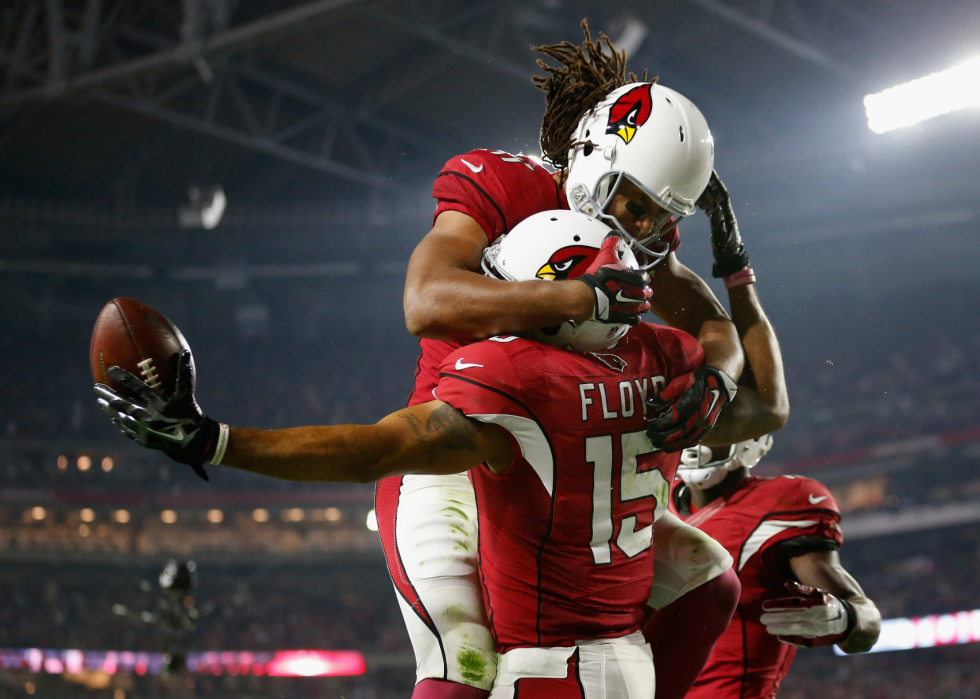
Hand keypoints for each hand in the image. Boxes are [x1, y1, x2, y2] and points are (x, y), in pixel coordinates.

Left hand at [94, 350, 216, 479]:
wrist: (193, 442)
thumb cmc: (191, 414)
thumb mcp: (187, 394)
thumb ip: (184, 373)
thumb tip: (185, 352)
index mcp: (157, 404)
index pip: (137, 388)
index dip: (123, 378)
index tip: (110, 370)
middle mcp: (147, 417)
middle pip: (122, 403)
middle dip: (108, 394)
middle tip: (96, 387)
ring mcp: (144, 430)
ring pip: (122, 417)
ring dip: (109, 409)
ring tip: (100, 402)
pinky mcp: (144, 440)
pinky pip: (128, 430)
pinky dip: (120, 423)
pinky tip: (114, 419)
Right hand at [578, 234, 651, 324]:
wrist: (589, 296)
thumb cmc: (599, 276)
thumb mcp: (605, 256)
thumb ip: (611, 244)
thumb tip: (615, 233)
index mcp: (636, 279)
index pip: (644, 277)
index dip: (642, 277)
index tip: (639, 277)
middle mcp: (637, 294)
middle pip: (646, 293)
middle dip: (644, 291)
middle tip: (640, 290)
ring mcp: (631, 307)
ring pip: (643, 307)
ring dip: (642, 304)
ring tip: (639, 303)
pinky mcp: (623, 317)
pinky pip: (633, 319)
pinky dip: (634, 318)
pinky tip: (633, 316)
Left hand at [645, 366, 737, 451]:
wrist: (719, 384)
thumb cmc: (696, 380)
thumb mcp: (679, 382)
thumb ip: (665, 394)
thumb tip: (650, 402)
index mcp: (690, 403)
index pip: (671, 420)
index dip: (658, 425)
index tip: (648, 426)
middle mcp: (698, 416)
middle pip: (677, 432)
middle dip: (661, 436)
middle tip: (649, 435)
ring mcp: (704, 424)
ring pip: (685, 440)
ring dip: (670, 444)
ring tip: (657, 443)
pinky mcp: (707, 428)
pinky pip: (694, 441)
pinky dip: (681, 445)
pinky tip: (672, 446)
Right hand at [696, 171, 749, 277]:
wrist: (731, 260)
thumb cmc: (727, 251)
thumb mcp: (722, 238)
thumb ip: (719, 223)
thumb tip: (715, 208)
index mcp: (727, 215)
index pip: (722, 194)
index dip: (717, 182)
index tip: (710, 171)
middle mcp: (725, 213)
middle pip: (717, 194)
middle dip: (710, 183)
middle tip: (700, 173)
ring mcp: (721, 217)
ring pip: (712, 200)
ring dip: (705, 192)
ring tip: (694, 185)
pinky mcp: (717, 222)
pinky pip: (709, 208)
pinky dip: (703, 203)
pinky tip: (696, 201)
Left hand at [760, 582, 852, 646]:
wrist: (853, 620)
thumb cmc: (829, 603)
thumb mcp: (819, 593)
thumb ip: (802, 589)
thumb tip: (786, 584)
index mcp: (821, 603)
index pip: (796, 604)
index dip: (779, 604)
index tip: (764, 606)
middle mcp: (823, 617)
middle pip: (796, 618)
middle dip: (777, 618)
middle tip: (762, 619)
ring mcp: (825, 630)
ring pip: (800, 630)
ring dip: (783, 629)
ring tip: (768, 628)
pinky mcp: (825, 641)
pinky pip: (807, 641)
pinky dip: (794, 640)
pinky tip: (781, 637)